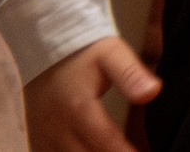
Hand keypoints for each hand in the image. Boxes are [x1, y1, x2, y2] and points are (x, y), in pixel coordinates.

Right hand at [23, 37, 158, 151]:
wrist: (43, 47)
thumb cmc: (82, 51)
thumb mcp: (111, 53)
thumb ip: (131, 74)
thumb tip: (153, 92)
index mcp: (78, 108)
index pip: (107, 141)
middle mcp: (57, 128)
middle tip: (135, 151)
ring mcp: (43, 136)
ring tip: (119, 150)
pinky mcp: (36, 139)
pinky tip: (90, 151)